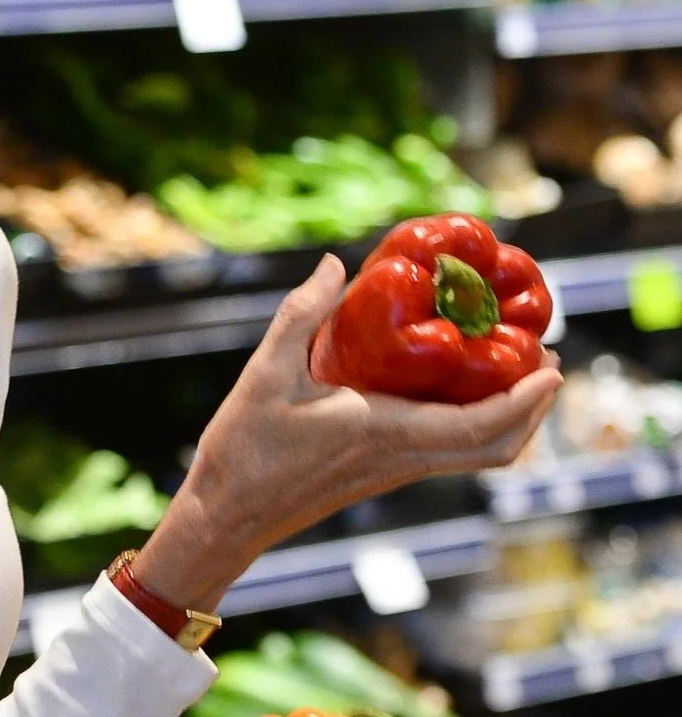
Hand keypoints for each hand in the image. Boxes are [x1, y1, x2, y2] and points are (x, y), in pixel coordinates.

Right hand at [131, 254, 561, 609]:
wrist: (229, 514)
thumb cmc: (246, 448)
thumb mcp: (266, 371)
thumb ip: (301, 314)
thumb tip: (335, 265)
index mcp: (384, 432)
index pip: (479, 426)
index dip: (524, 400)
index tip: (550, 367)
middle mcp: (402, 456)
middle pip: (496, 448)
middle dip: (532, 408)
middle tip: (546, 360)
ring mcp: (396, 469)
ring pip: (478, 455)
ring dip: (510, 419)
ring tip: (515, 371)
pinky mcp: (383, 472)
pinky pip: (451, 454)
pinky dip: (477, 426)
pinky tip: (457, 391)